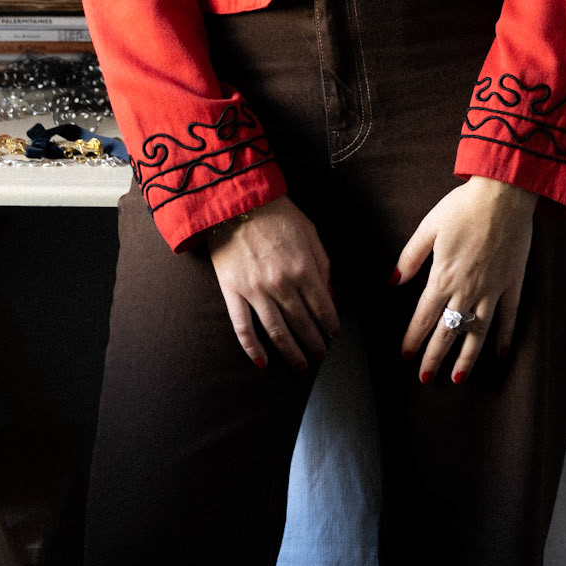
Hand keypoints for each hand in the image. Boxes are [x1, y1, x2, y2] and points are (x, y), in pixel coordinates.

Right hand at [207, 195, 338, 371]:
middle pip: (303, 323)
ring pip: (277, 332)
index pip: (322, 307)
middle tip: (320, 353)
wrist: (235, 201)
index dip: (330, 324)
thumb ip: (322, 263)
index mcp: (303, 268)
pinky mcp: (233, 291)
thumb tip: (329, 293)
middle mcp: (282, 284)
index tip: (332, 333)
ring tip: (300, 364)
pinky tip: (262, 362)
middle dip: (314, 342)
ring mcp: (255, 290)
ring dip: (291, 352)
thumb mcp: (309, 232)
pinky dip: (252, 349)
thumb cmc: (276, 213)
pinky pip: (242, 327)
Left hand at [395, 176, 536, 384]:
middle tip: (426, 379)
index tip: (405, 356)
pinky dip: (504, 338)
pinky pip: (509, 318)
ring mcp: (492, 290)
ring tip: (458, 379)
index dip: (413, 338)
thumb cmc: (462, 207)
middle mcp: (467, 290)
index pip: (424, 316)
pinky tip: (500, 355)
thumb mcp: (429, 227)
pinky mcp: (512, 284)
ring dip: (467, 358)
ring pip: (478, 332)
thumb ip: (410, 257)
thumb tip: (392, 282)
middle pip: (448, 331)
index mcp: (443, 276)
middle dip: (435, 357)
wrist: (503, 195)